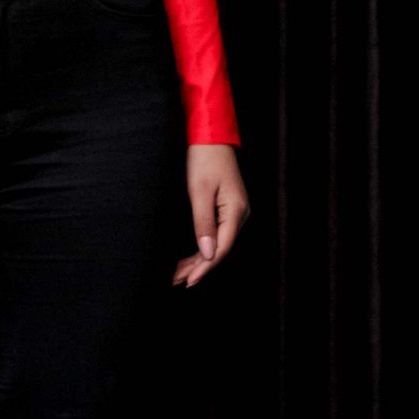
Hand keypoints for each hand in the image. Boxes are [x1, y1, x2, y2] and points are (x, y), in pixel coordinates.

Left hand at [173, 144, 248, 287]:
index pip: (221, 248)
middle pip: (220, 248)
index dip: (205, 267)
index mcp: (237, 211)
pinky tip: (191, 255)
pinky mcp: (228, 208)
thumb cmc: (205, 159)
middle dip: (199, 266)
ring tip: (179, 273)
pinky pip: (217, 233)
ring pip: (218, 243)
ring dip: (199, 258)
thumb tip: (207, 254)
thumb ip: (203, 224)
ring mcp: (236, 212)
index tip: (189, 281)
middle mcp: (241, 214)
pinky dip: (203, 245)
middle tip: (177, 280)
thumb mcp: (199, 192)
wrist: (212, 137)